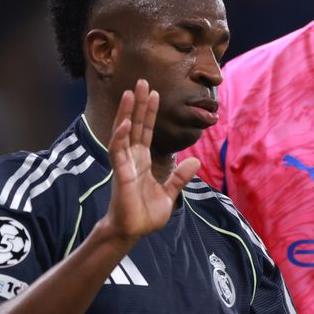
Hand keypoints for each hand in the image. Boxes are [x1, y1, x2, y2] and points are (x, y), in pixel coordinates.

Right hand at [96, 79, 200, 247]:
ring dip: (126, 113)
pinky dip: (120, 137)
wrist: (133, 232)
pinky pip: (117, 152)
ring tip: (129, 92)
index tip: (153, 93)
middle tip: (141, 81)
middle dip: (137, 104)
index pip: (145, 131)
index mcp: (142, 161)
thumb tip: (195, 161)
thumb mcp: (169, 193)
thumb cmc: (146, 214)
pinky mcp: (120, 175)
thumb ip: (180, 176)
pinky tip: (124, 123)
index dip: (149, 112)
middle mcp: (132, 159)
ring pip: (123, 132)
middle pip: (134, 125)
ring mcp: (125, 165)